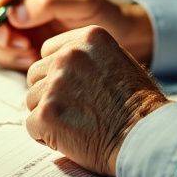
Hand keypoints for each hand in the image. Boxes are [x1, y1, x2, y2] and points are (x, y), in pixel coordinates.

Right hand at [0, 0, 152, 70]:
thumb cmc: (101, 13)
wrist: (110, 38)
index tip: (6, 7)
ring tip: (27, 53)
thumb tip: (15, 12)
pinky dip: (5, 54)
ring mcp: (12, 9)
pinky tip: (28, 59)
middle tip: (12, 39)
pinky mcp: (11, 32)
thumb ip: (51, 1)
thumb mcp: (84, 2)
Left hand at [25, 25, 167, 176]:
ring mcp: (56, 84)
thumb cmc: (136, 105)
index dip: (58, 73)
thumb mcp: (116, 61)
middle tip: (78, 110)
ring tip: (78, 123)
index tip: (77, 88)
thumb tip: (58, 63)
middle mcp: (69, 55)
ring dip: (49, 114)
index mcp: (88, 38)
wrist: (144, 137)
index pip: (47, 51)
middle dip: (50, 93)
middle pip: (36, 74)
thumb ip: (87, 56)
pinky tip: (71, 136)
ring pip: (31, 100)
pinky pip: (32, 125)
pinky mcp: (47, 113)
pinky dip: (47, 136)